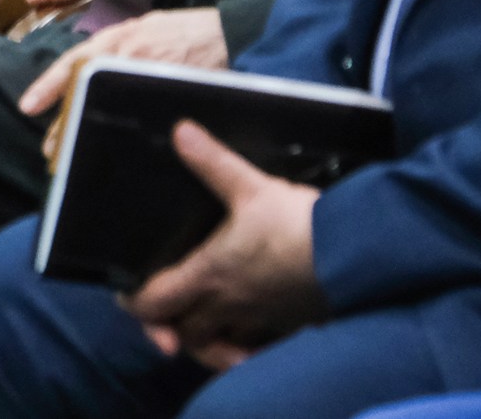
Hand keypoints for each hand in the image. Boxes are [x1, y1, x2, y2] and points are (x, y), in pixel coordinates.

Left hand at [20, 6, 231, 158]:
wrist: (234, 33)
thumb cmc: (190, 31)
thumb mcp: (148, 28)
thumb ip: (122, 47)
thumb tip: (93, 74)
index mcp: (121, 36)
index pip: (75, 61)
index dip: (49, 84)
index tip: (27, 106)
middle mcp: (130, 53)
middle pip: (86, 90)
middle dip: (65, 122)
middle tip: (49, 150)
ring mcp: (150, 75)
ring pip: (107, 107)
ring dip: (86, 131)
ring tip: (70, 156)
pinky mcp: (170, 94)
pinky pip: (140, 120)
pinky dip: (125, 137)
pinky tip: (117, 152)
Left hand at [124, 121, 322, 367]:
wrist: (353, 252)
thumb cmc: (296, 223)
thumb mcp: (250, 186)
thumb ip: (212, 162)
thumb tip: (181, 132)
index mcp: (209, 275)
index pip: (154, 304)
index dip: (134, 304)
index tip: (127, 296)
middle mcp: (228, 305)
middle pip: (184, 334)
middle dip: (168, 328)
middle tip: (165, 313)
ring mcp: (259, 320)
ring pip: (218, 346)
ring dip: (204, 342)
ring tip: (200, 328)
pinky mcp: (287, 325)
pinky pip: (255, 348)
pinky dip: (243, 348)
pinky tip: (245, 334)